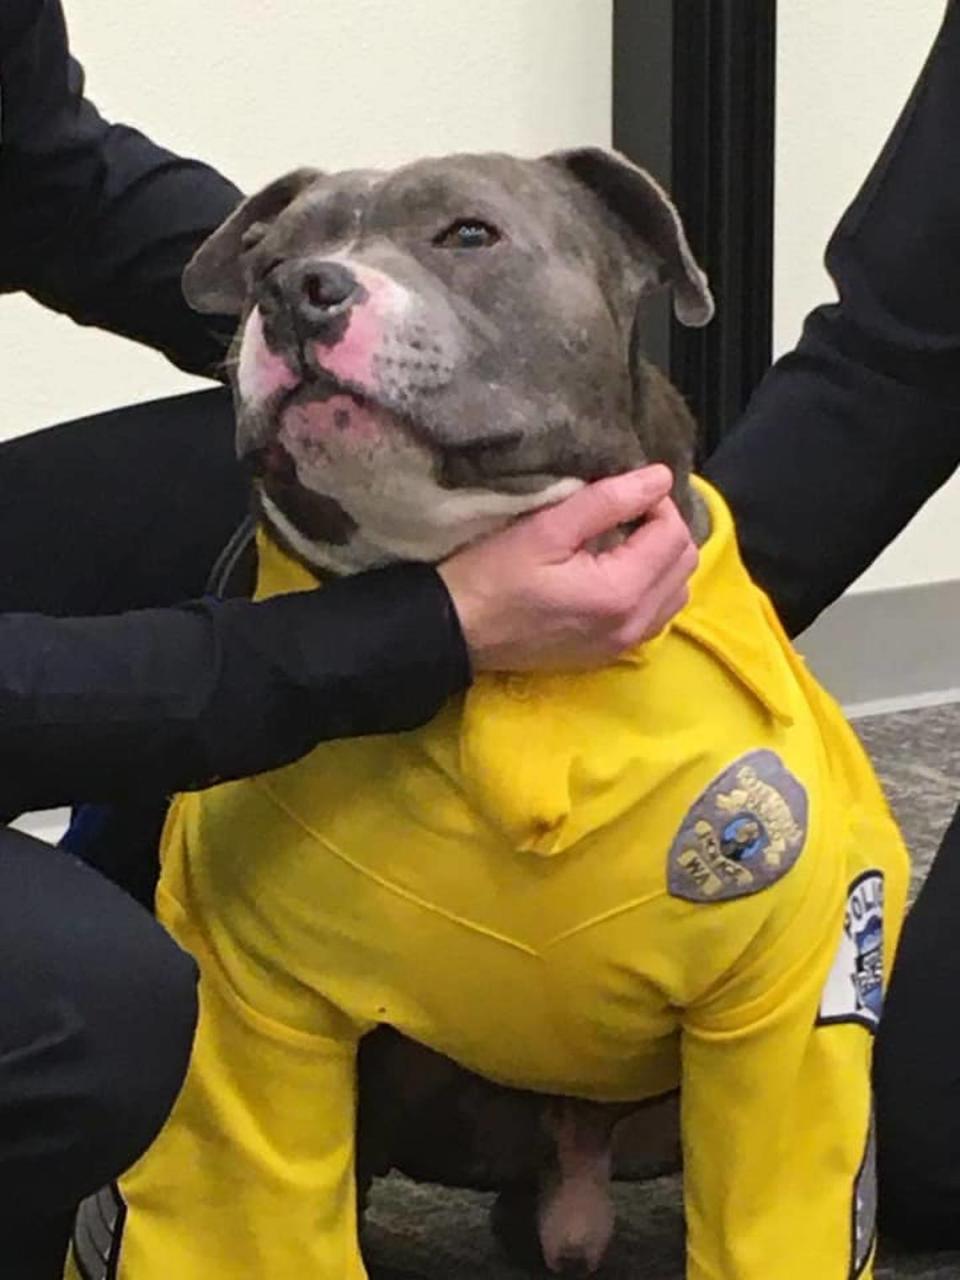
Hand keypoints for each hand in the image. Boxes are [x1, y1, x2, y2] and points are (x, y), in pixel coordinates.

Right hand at [438, 465, 698, 671]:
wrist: (456, 632)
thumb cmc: (493, 575)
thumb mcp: (547, 528)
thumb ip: (608, 501)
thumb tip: (660, 477)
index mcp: (622, 591)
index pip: (674, 533)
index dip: (654, 502)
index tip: (620, 492)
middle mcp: (635, 624)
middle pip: (684, 563)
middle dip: (662, 529)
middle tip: (623, 513)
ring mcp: (625, 644)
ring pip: (676, 591)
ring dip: (660, 560)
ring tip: (621, 542)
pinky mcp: (611, 653)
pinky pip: (656, 615)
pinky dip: (650, 588)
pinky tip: (616, 573)